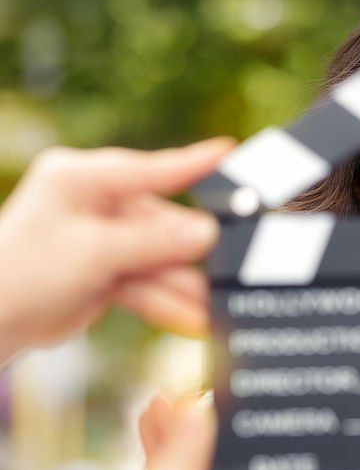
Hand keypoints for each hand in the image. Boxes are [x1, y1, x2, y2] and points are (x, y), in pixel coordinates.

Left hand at [0, 138, 232, 361]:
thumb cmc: (20, 274)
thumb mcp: (94, 253)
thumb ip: (154, 243)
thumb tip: (207, 232)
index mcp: (82, 178)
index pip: (151, 168)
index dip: (194, 163)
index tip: (229, 152)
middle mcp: (95, 203)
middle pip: (161, 225)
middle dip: (191, 256)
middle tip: (229, 271)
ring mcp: (102, 238)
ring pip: (158, 259)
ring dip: (183, 287)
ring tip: (213, 308)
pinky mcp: (107, 269)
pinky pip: (147, 281)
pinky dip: (167, 301)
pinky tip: (193, 317)